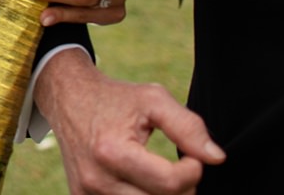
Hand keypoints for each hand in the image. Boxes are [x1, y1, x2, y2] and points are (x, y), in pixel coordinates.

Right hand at [35, 49, 222, 194]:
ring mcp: (87, 193)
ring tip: (161, 176)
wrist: (67, 98)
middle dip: (181, 189)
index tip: (192, 156)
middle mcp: (96, 179)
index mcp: (112, 151)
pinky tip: (142, 182)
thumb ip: (188, 127)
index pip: (172, 183)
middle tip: (180, 169)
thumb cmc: (115, 98)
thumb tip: (216, 159)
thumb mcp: (153, 99)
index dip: (194, 170)